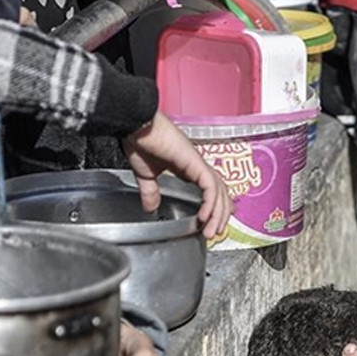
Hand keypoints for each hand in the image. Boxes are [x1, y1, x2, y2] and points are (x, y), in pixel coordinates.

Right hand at [123, 111, 233, 239]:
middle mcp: (196, 164)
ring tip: (212, 230)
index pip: (210, 187)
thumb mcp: (145, 174)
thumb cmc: (140, 140)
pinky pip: (209, 185)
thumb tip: (150, 207)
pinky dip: (210, 202)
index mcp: (187, 166)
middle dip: (221, 213)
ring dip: (217, 213)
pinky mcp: (193, 161)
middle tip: (216, 231)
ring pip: (218, 190)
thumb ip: (150, 191)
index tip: (213, 221)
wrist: (135, 124)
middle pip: (220, 190)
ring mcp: (197, 161)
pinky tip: (206, 216)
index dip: (216, 204)